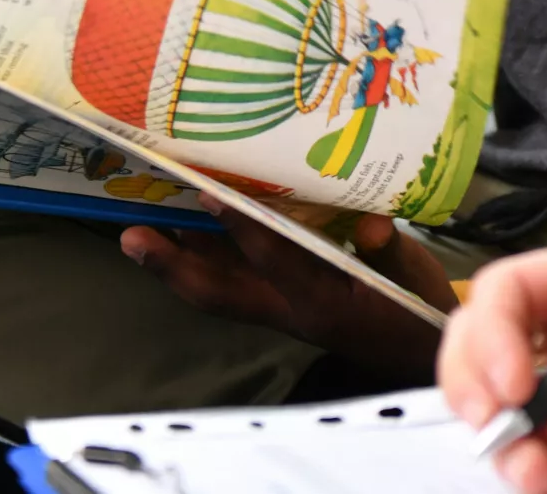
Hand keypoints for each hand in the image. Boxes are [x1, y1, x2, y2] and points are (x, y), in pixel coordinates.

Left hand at [121, 197, 458, 384]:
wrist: (412, 352)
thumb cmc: (413, 308)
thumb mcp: (412, 277)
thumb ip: (390, 251)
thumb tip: (371, 225)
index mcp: (322, 301)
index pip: (275, 262)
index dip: (243, 229)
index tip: (211, 194)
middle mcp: (287, 309)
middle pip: (218, 293)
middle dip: (173, 266)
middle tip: (132, 236)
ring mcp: (276, 309)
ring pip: (216, 290)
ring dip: (177, 263)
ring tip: (139, 230)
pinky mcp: (276, 303)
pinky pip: (229, 284)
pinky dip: (203, 259)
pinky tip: (186, 231)